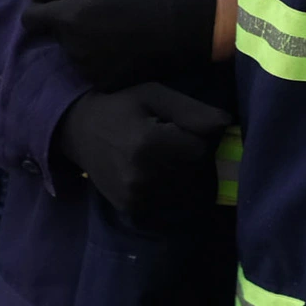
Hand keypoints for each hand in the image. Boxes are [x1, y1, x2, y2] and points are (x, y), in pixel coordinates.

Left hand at [21, 0, 218, 89]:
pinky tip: (118, 52)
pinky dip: (98, 62)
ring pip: (70, 55)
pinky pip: (88, 71)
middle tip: (99, 16)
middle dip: (67, 26)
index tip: (64, 6)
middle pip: (53, 37)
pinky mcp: (103, 85)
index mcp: (67, 19)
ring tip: (111, 34)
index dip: (43, 11)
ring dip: (82, 44)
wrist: (181, 28)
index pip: (30, 20)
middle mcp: (71, 49)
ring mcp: (87, 71)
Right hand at [53, 83, 229, 224]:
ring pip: (185, 192)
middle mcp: (142, 175)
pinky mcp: (132, 210)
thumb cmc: (121, 106)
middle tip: (169, 143)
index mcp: (149, 143)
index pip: (201, 150)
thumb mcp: (155, 95)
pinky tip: (154, 175)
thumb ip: (192, 111)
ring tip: (162, 159)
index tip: (177, 129)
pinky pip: (169, 204)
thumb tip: (227, 124)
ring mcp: (136, 197)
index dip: (195, 138)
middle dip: (191, 159)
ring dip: (183, 177)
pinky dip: (170, 191)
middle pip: (195, 173)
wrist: (78, 131)